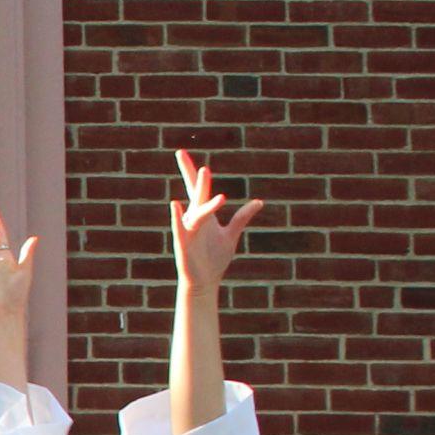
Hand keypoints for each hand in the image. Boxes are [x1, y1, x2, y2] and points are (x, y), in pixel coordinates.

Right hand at [169, 149, 267, 290]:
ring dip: (200, 192)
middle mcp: (194, 219)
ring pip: (196, 209)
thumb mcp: (231, 234)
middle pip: (194, 193)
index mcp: (204, 214)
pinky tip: (176, 205)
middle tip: (187, 157)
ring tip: (203, 173)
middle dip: (193, 176)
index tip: (180, 152)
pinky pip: (181, 228)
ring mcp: (188, 231)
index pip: (196, 188)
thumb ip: (242, 216)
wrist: (204, 282)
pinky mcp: (184, 244)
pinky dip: (178, 217)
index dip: (190, 171)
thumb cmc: (214, 258)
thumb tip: (259, 202)